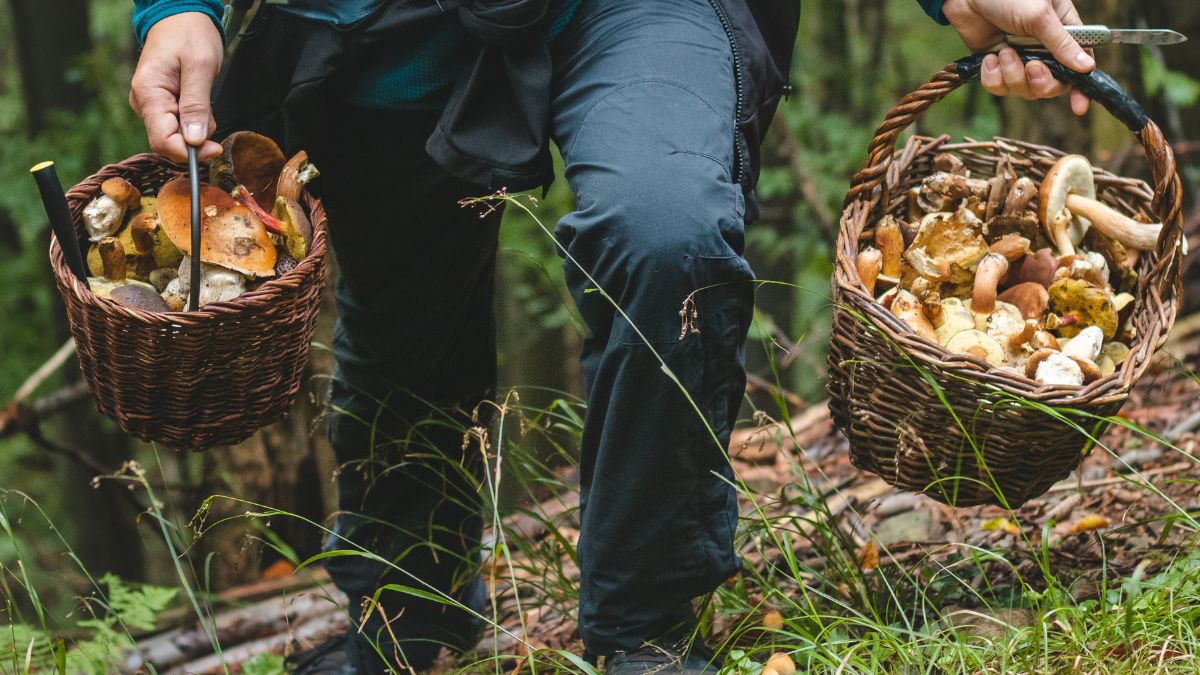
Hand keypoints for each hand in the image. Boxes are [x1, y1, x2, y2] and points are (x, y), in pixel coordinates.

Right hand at [129, 13, 223, 162]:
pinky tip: (200, 99)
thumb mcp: (200, 67)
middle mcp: (144, 102)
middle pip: (170, 141)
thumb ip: (197, 105)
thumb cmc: (190, 34)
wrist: (180, 16)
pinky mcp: (161, 104)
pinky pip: (180, 123)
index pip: (162, 141)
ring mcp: (151, 104)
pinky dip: (195, 118)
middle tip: (212, 113)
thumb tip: (194, 141)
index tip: (214, 149)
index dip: (189, 152)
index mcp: (149, 93)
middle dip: (196, 138)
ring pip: (177, 134)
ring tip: (204, 97)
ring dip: (198, 125)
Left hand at [942, 0, 1092, 115]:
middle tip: (1031, 67)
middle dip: (1041, 83)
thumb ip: (1062, 43)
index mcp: (1062, 32)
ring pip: (1023, 89)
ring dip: (1013, 76)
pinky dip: (993, 77)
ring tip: (1003, 52)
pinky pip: (999, 87)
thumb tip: (1087, 68)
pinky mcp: (995, 66)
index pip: (1079, 64)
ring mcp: (1018, 59)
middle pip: (1050, 85)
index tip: (1078, 107)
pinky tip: (989, 59)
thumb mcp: (1040, 16)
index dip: (1080, 87)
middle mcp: (1042, 49)